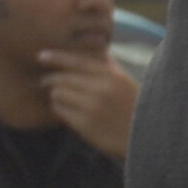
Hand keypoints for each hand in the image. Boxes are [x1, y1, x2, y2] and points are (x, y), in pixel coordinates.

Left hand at [37, 48, 135, 163]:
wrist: (146, 137)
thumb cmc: (135, 107)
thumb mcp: (127, 82)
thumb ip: (110, 67)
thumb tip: (96, 50)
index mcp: (112, 77)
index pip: (78, 62)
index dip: (57, 58)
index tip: (41, 56)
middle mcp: (101, 90)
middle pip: (62, 79)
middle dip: (51, 79)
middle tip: (45, 82)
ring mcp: (92, 108)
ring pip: (58, 94)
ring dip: (56, 95)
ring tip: (61, 98)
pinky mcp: (85, 125)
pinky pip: (60, 111)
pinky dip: (59, 109)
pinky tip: (67, 110)